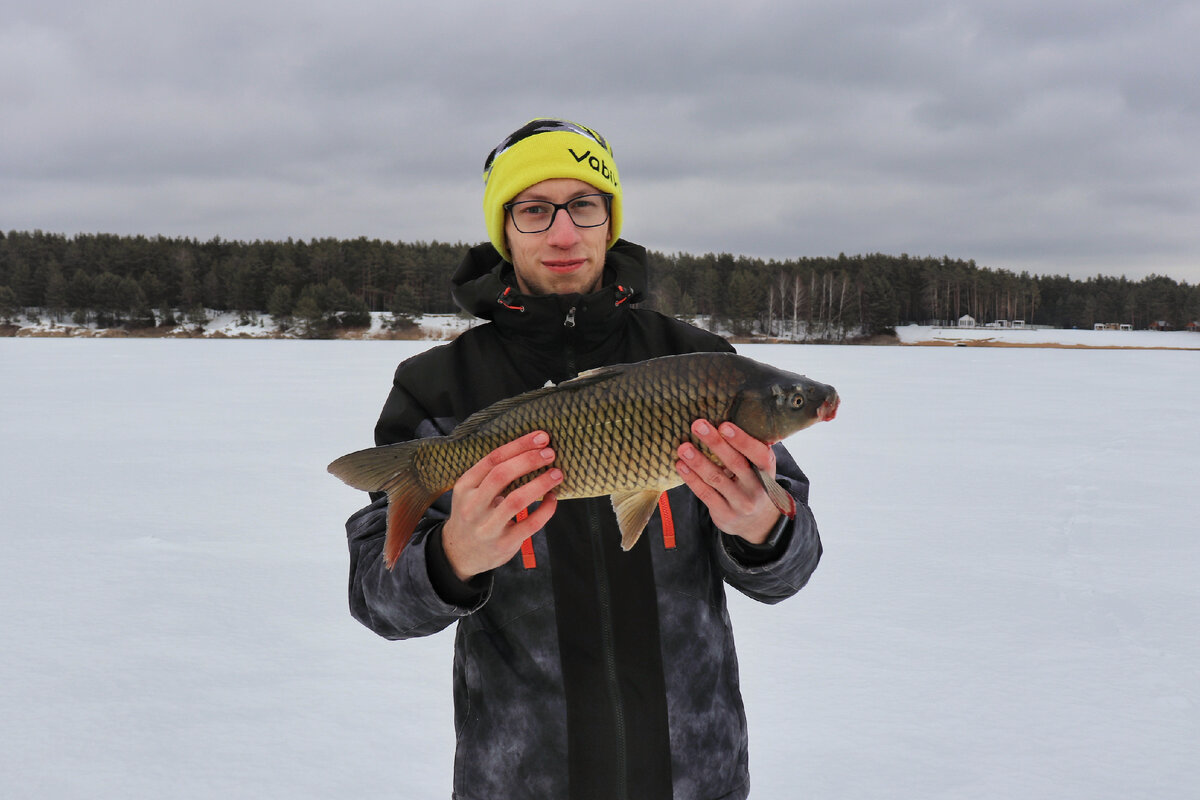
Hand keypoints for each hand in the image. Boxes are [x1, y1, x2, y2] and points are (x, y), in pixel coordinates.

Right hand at [442, 430, 562, 580]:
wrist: (459, 552)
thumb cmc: (474, 513)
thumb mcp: (472, 491)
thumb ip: (493, 474)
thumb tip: (533, 449)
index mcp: (465, 486)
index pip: (493, 459)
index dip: (519, 445)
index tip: (541, 437)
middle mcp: (472, 506)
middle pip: (502, 475)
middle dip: (529, 460)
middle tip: (550, 453)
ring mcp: (487, 527)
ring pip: (516, 500)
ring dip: (540, 484)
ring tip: (557, 474)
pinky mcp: (503, 544)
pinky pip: (530, 524)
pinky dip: (545, 509)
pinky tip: (552, 499)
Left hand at [675, 420, 781, 544]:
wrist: (757, 522)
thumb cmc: (753, 482)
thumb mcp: (759, 468)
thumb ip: (747, 450)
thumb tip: (720, 419)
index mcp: (767, 471)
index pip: (759, 454)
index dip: (742, 440)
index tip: (724, 425)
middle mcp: (757, 488)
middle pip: (735, 464)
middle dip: (715, 443)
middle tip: (698, 425)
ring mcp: (740, 503)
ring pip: (716, 479)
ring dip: (698, 461)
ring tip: (683, 447)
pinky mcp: (724, 514)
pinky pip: (705, 494)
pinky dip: (691, 479)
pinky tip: (681, 465)